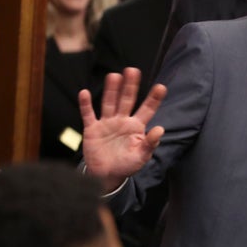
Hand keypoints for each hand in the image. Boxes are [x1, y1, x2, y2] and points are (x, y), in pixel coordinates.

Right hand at [78, 68, 166, 190]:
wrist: (106, 176)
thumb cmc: (126, 166)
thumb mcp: (141, 157)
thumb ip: (150, 143)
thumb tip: (160, 129)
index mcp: (136, 127)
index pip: (147, 109)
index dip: (154, 99)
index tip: (161, 87)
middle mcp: (122, 121)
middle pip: (127, 100)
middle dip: (130, 86)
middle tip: (133, 70)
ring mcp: (107, 123)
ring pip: (109, 103)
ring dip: (111, 90)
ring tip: (114, 76)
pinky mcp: (92, 129)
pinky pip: (88, 114)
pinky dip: (85, 105)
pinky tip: (85, 93)